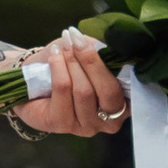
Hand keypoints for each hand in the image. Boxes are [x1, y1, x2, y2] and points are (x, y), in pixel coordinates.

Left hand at [12, 33, 126, 140]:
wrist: (34, 77)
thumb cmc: (69, 65)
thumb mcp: (92, 53)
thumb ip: (105, 51)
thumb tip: (110, 42)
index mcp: (125, 104)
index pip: (134, 90)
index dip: (123, 64)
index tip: (111, 41)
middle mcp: (110, 121)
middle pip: (108, 90)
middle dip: (91, 61)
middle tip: (76, 41)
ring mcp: (86, 126)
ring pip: (84, 91)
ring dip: (71, 62)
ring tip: (62, 48)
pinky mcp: (61, 125)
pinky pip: (63, 91)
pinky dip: (58, 68)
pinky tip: (54, 57)